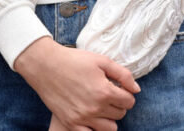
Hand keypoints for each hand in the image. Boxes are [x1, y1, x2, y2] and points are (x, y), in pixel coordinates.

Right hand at [15, 37, 137, 129]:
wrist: (46, 66)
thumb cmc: (75, 60)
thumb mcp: (102, 61)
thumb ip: (123, 75)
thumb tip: (136, 90)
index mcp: (105, 91)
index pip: (129, 102)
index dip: (127, 94)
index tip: (120, 89)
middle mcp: (95, 108)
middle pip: (120, 114)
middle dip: (119, 104)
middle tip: (109, 95)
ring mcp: (82, 118)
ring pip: (110, 128)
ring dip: (110, 118)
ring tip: (102, 106)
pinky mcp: (71, 123)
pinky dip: (94, 128)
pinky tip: (92, 117)